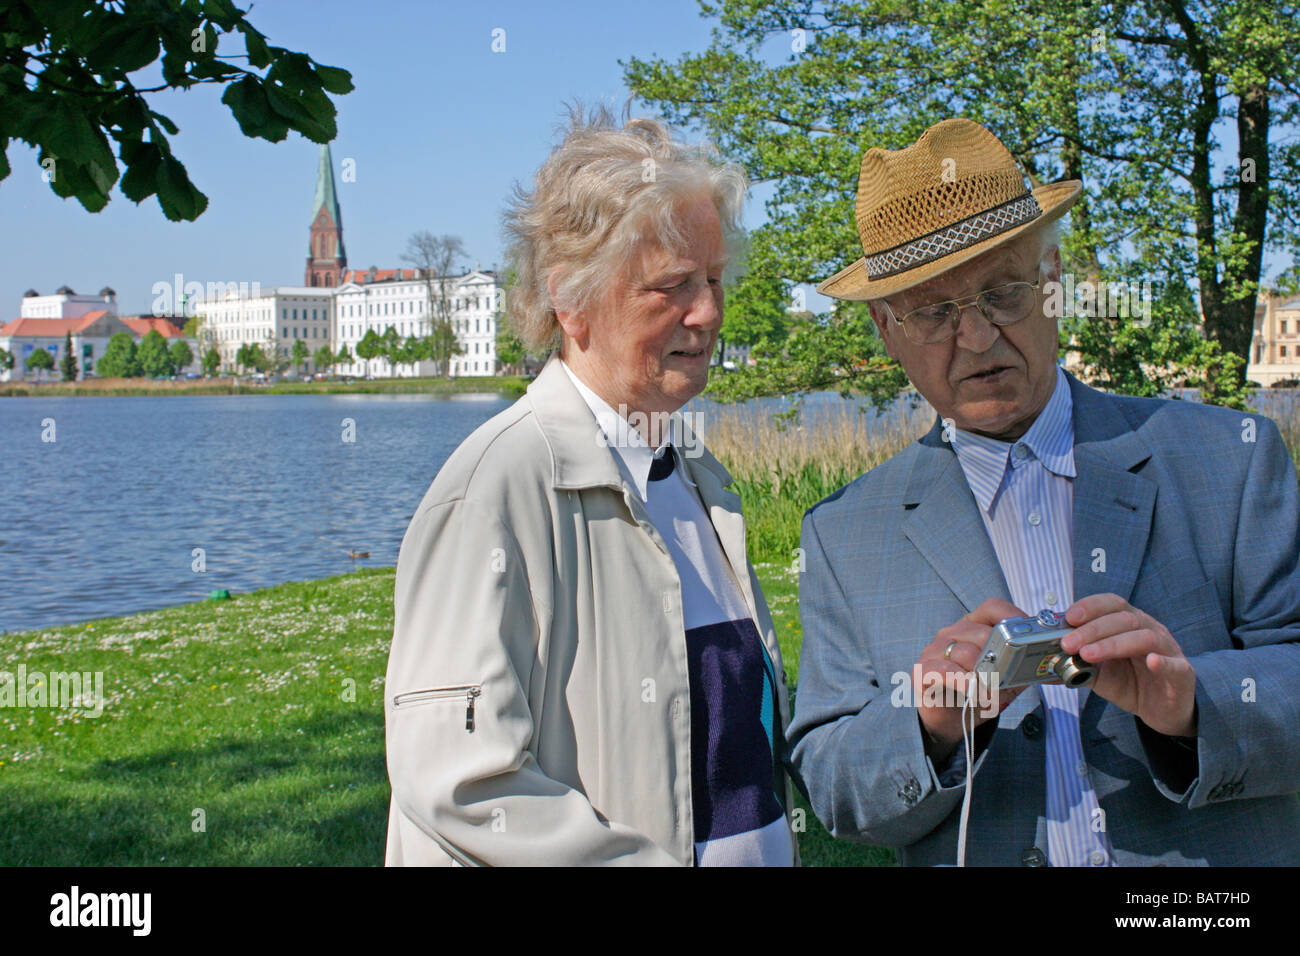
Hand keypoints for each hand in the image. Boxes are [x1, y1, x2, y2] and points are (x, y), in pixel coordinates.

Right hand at [915, 597, 1028, 760]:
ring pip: (965, 652)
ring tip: (989, 690)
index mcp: (973, 628)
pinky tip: (973, 692)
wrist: (949, 721)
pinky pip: (947, 670)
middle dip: (1000, 656)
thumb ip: (1022, 669)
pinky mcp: (922, 671)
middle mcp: (951, 634)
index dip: (1013, 616)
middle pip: (982, 632)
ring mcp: (934, 651)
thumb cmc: (977, 695)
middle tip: (1007, 676)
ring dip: (983, 675)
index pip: (992, 608)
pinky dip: (965, 683)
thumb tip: (1051, 667)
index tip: (1029, 636)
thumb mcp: (1006, 680)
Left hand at [1061, 594, 1196, 737]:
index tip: (1068, 617)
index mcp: (1129, 623)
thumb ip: (1079, 663)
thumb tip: (1049, 656)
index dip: (1090, 606)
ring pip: (1143, 637)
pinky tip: (1150, 662)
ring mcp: (1167, 649)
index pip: (1111, 604)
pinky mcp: (1181, 673)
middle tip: (1068, 643)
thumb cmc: (1130, 683)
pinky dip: (1162, 662)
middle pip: (1123, 619)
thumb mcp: (1099, 672)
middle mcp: (1149, 630)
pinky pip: (1174, 664)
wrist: (1162, 709)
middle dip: (1092, 630)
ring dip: (1113, 644)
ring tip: (1088, 654)